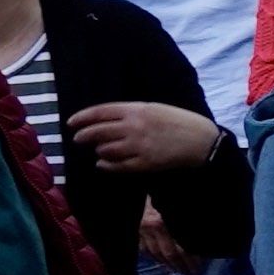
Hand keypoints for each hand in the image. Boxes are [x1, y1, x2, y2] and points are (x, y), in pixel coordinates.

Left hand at [71, 99, 219, 177]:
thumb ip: (130, 112)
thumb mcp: (154, 108)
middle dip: (83, 136)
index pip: (100, 112)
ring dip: (98, 151)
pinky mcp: (145, 164)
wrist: (202, 141)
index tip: (71, 123)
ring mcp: (139, 147)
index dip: (82, 118)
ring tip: (99, 150)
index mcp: (136, 109)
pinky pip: (117, 166)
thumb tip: (104, 119)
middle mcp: (134, 127)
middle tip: (78, 139)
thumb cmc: (178, 121)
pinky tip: (103, 164)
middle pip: (98, 132)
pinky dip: (106, 165)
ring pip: (105, 150)